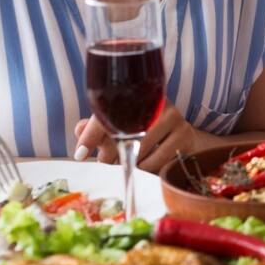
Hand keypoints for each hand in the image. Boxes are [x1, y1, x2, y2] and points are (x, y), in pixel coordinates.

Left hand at [74, 102, 199, 173]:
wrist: (180, 139)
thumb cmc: (141, 132)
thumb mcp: (117, 127)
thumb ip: (95, 128)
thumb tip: (79, 131)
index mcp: (138, 95)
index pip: (111, 112)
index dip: (92, 134)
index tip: (80, 155)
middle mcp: (158, 102)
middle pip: (124, 137)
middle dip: (110, 156)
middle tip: (109, 160)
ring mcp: (175, 118)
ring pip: (139, 153)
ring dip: (129, 165)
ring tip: (131, 162)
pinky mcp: (185, 136)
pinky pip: (155, 163)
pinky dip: (146, 169)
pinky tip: (147, 164)